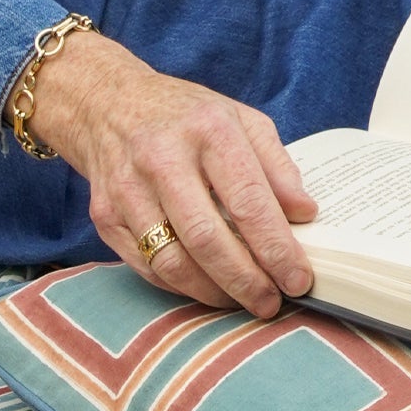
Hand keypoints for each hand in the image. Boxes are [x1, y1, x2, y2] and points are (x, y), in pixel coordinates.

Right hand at [25, 29, 317, 318]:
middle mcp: (163, 159)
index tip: (297, 279)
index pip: (248, 202)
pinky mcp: (106, 218)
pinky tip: (205, 287)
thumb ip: (276, 166)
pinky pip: (148, 268)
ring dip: (212, 292)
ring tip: (240, 301)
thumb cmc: (185, 118)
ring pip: (173, 263)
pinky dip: (181, 286)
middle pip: (207, 240)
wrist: (107, 106)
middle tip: (270, 304)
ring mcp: (128, 191)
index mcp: (208, 130)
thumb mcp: (239, 121)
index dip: (276, 248)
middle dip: (244, 281)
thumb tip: (304, 214)